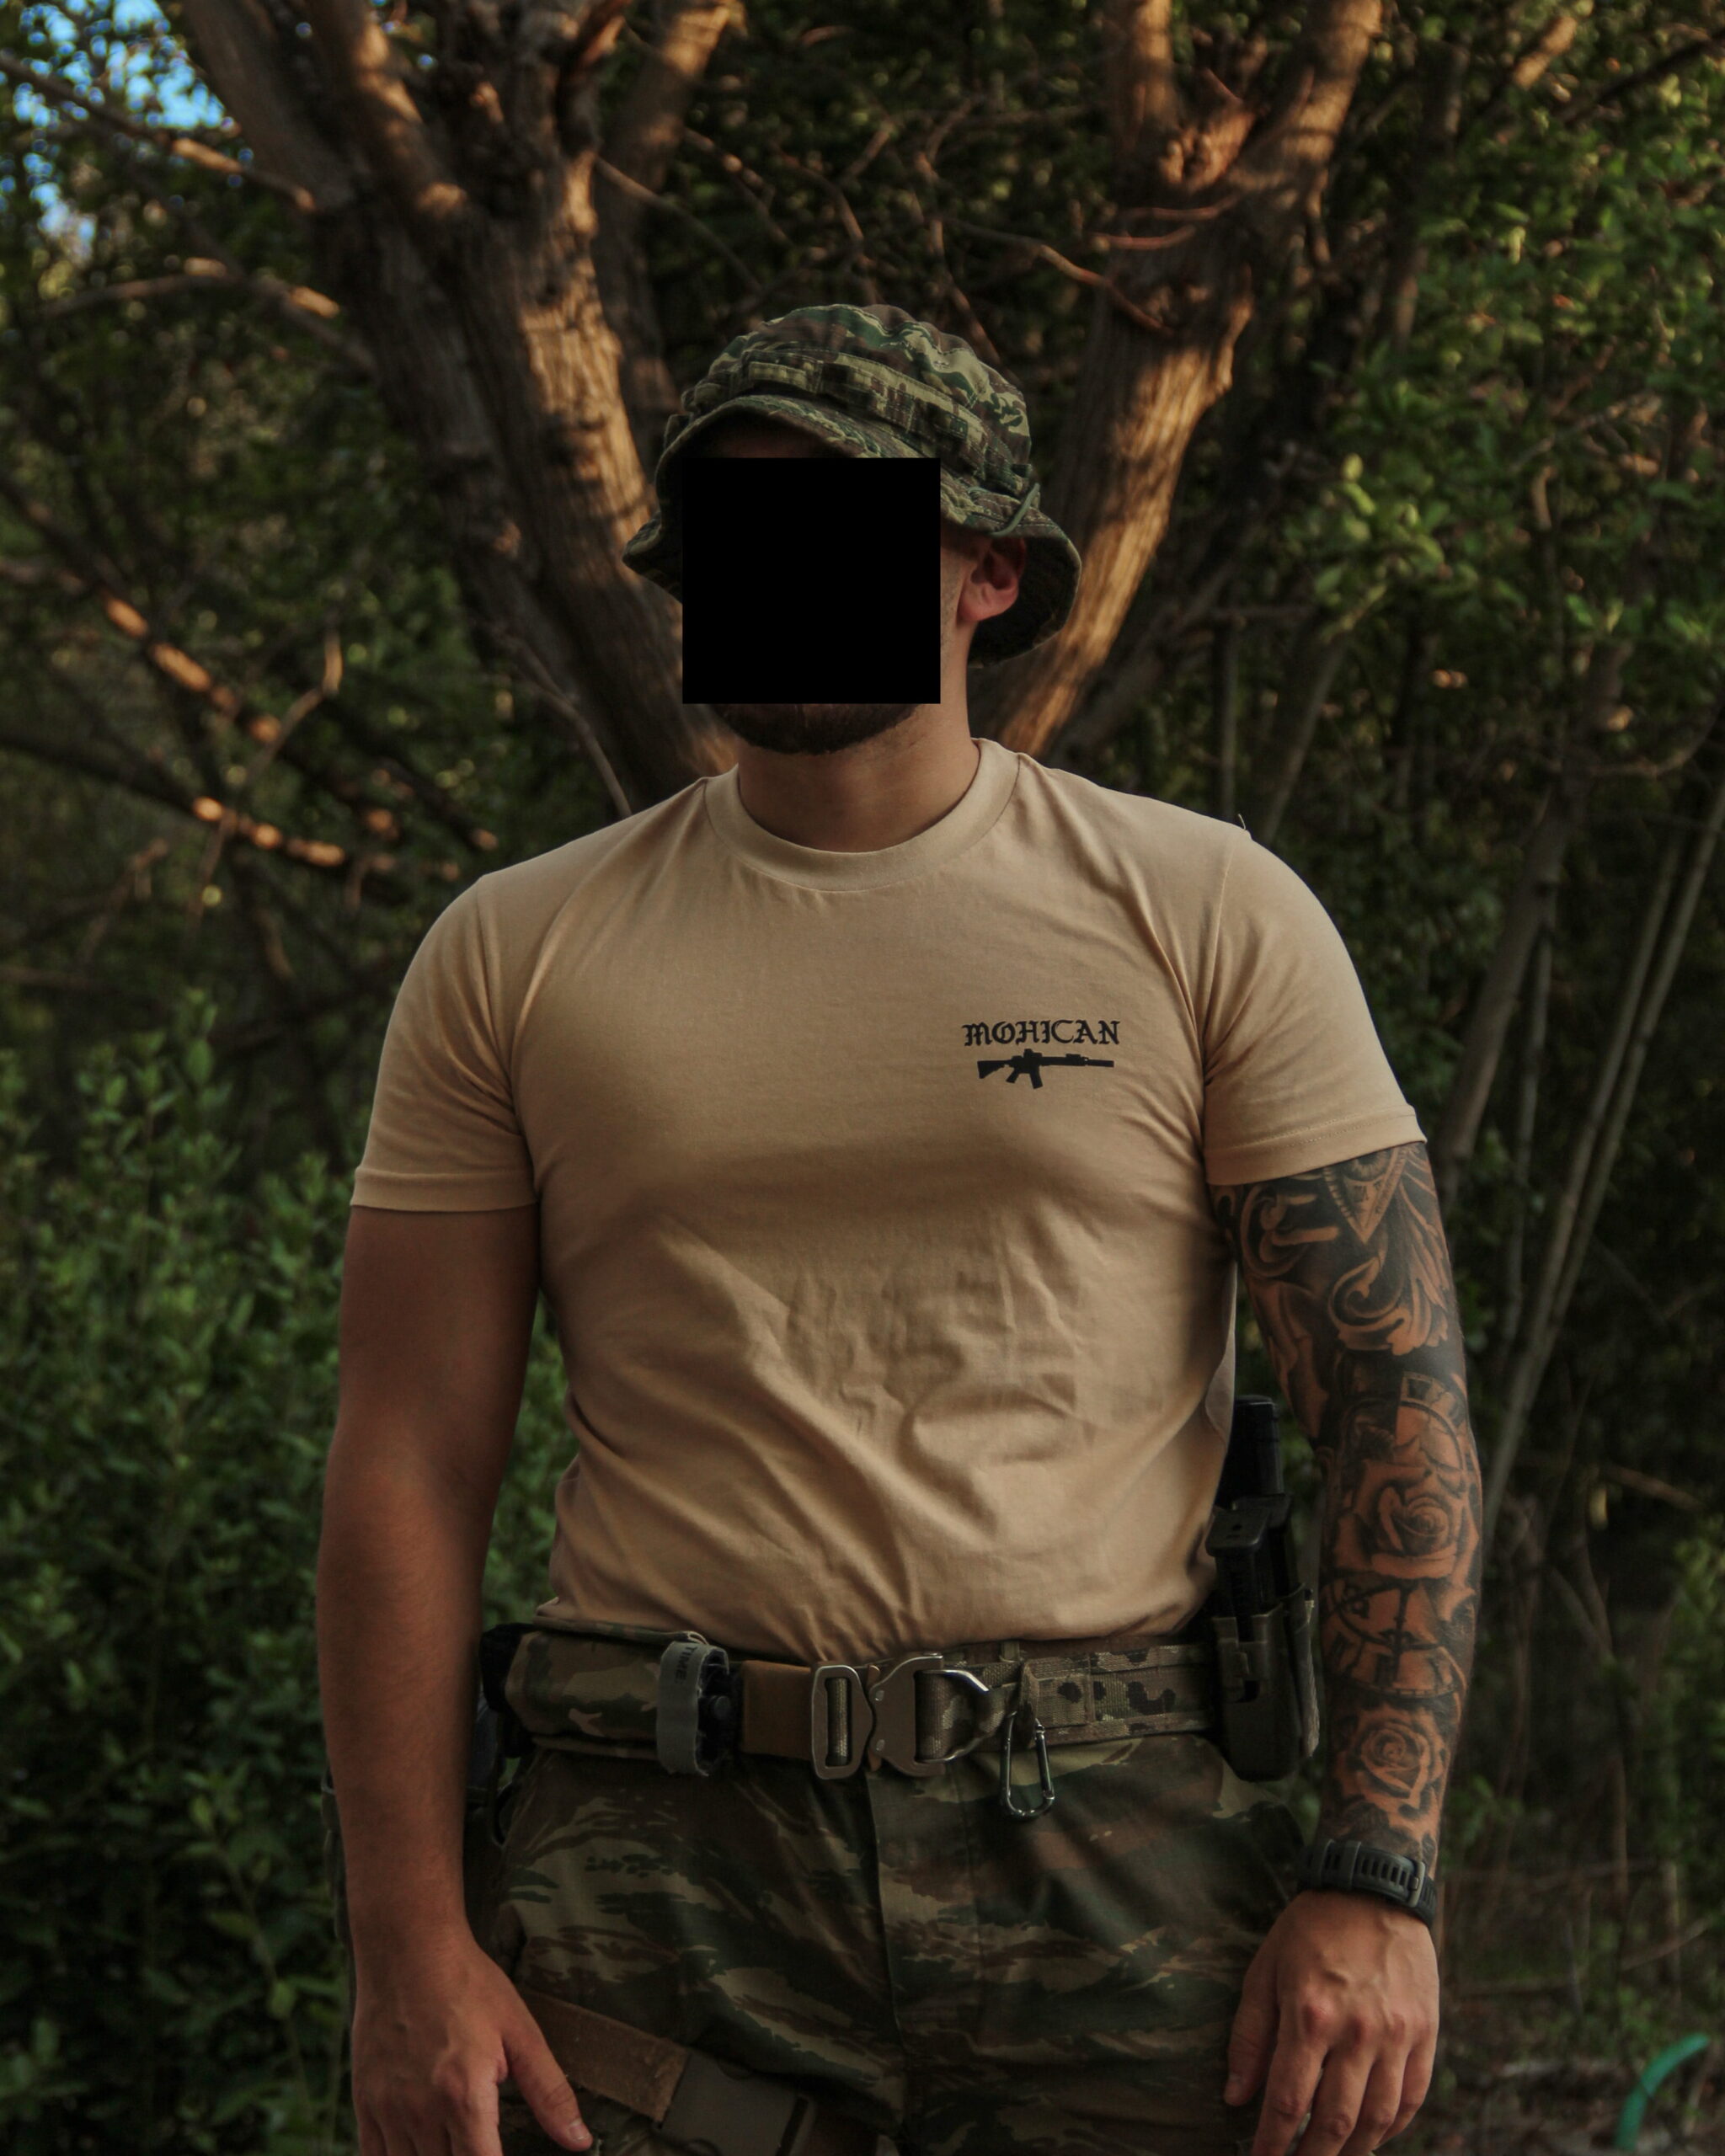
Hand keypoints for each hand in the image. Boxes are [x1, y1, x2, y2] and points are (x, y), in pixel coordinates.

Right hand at [351, 1930, 590, 2155]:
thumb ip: (549, 2092)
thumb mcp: (520, 2032)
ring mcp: (388, 2109)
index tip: (502, 2155)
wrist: (407, 1947)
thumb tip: (580, 2140)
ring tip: (457, 2143)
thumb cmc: (467, 1984)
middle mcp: (421, 2111)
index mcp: (465, 2096)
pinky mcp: (365, 2102)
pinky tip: (419, 2149)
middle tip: (483, 2141)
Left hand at [1224, 1889, 1437, 2155]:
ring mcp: (1395, 2035)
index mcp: (1310, 2015)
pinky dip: (1393, 2127)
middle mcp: (1356, 2032)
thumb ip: (1250, 2035)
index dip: (1272, 2143)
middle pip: (1335, 2122)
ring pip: (1377, 2119)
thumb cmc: (1310, 1929)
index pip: (1288, 2101)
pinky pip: (1412, 2098)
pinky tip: (1373, 2136)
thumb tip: (1236, 2095)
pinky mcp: (1424, 2033)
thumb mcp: (1265, 1970)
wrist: (1373, 1889)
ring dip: (1354, 2151)